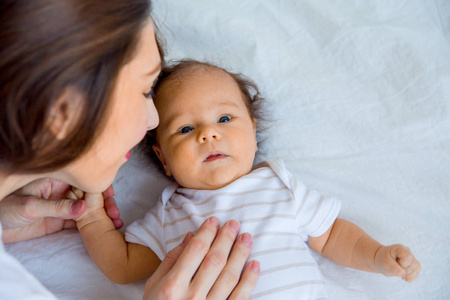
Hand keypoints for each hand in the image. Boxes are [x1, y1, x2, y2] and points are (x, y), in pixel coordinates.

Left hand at [0, 178, 122, 242]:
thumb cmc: (5, 209)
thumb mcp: (31, 206)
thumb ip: (57, 207)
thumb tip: (83, 207)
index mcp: (55, 179)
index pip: (82, 179)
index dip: (98, 184)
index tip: (110, 193)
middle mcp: (62, 190)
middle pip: (90, 193)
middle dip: (105, 201)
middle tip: (114, 212)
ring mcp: (63, 205)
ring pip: (90, 207)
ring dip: (104, 213)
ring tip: (115, 222)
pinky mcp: (62, 220)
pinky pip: (83, 221)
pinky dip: (96, 224)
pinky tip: (108, 226)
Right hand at [144, 217, 259, 298]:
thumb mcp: (154, 286)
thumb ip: (171, 260)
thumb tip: (191, 236)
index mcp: (173, 286)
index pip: (196, 251)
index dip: (207, 233)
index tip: (214, 221)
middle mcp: (191, 297)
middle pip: (215, 260)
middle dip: (226, 238)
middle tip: (234, 223)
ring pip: (230, 276)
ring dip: (240, 254)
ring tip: (246, 237)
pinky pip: (240, 297)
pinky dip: (250, 280)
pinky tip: (254, 264)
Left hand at [374, 244, 420, 281]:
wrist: (381, 261)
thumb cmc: (382, 260)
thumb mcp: (385, 263)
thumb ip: (394, 268)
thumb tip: (403, 274)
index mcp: (400, 248)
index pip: (408, 256)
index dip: (403, 264)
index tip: (394, 264)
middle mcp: (408, 252)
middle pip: (413, 264)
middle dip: (404, 270)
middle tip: (395, 268)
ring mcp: (411, 258)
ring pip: (417, 268)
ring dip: (409, 275)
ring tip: (400, 275)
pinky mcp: (412, 264)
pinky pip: (417, 272)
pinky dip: (411, 277)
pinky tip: (404, 277)